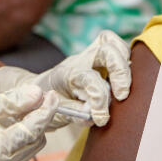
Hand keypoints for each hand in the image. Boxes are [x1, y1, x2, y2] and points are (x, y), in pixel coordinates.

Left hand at [0, 30, 131, 127]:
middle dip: (120, 72)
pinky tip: (125, 79)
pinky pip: (113, 46)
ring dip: (124, 62)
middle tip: (122, 96)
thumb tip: (92, 115)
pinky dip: (124, 59)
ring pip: (110, 42)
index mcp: (65, 74)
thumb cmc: (45, 104)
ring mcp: (88, 56)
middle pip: (105, 50)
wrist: (36, 91)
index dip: (99, 100)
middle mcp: (78, 60)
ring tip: (125, 86)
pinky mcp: (96, 57)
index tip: (100, 118)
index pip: (89, 79)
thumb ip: (73, 113)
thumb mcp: (53, 113)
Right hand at [0, 85, 58, 160]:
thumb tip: (38, 94)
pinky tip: (7, 123)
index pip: (32, 130)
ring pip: (31, 146)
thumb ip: (12, 101)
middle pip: (35, 139)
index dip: (45, 110)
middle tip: (34, 97)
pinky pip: (20, 152)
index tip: (52, 94)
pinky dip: (20, 136)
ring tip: (15, 110)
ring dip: (29, 126)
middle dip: (37, 118)